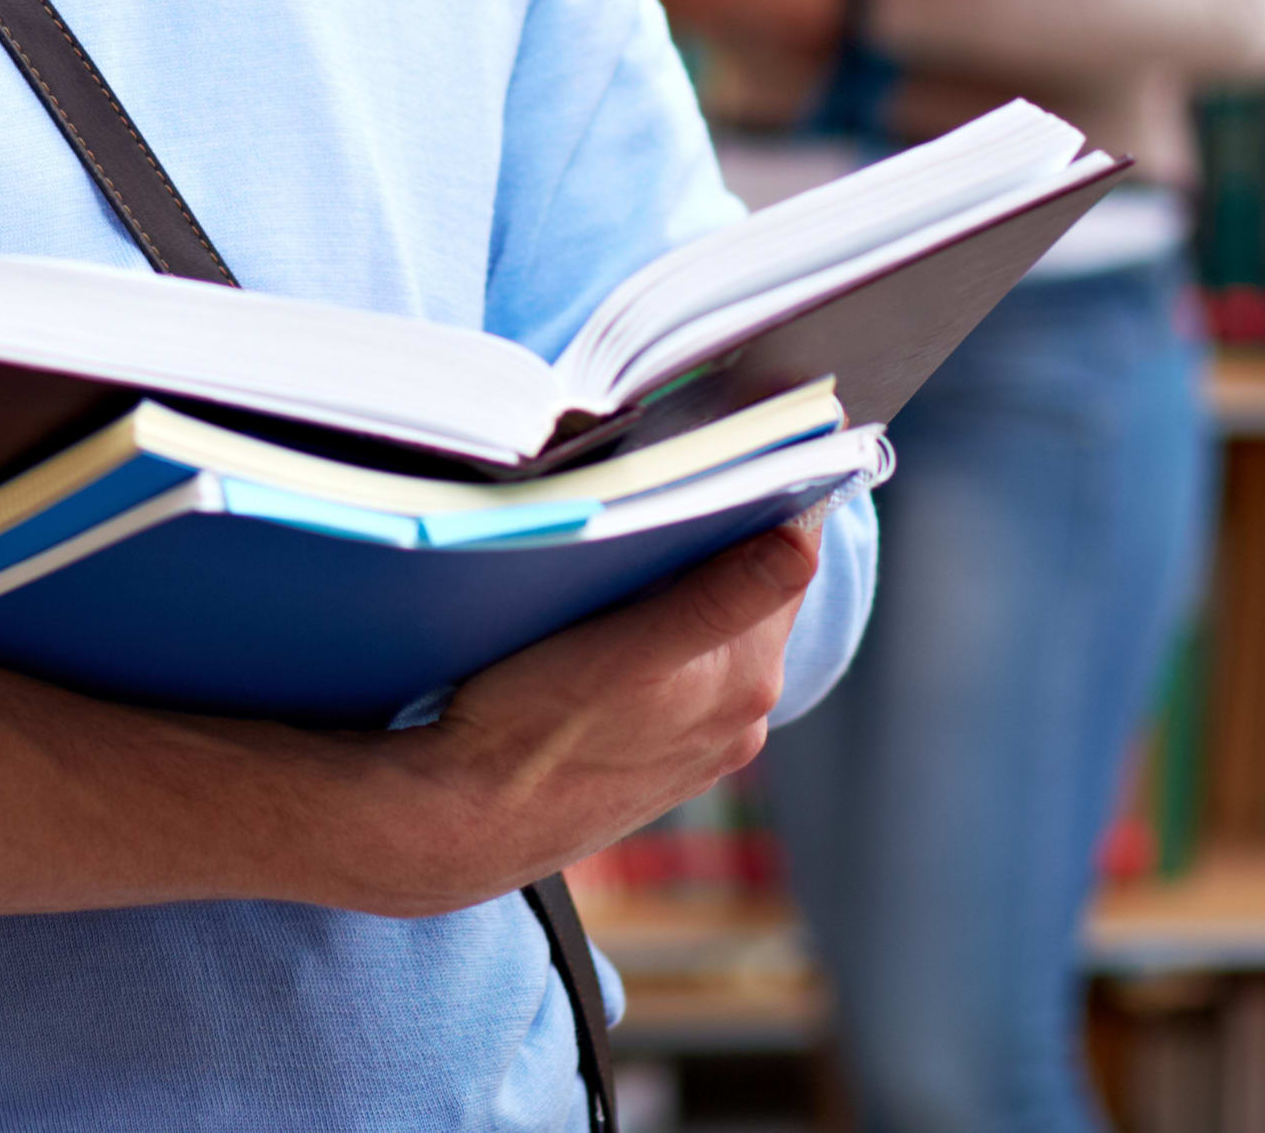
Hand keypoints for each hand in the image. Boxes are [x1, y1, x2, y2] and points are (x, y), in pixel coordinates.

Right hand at [328, 520, 818, 917]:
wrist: (461, 824)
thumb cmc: (530, 733)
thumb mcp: (625, 654)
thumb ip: (720, 598)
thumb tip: (804, 538)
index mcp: (745, 681)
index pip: (787, 553)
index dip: (761, 493)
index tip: (727, 441)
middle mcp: (737, 716)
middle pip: (747, 586)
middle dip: (713, 532)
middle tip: (655, 478)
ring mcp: (696, 740)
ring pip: (708, 625)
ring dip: (679, 581)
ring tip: (622, 544)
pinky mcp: (654, 754)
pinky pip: (675, 665)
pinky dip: (653, 631)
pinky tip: (601, 621)